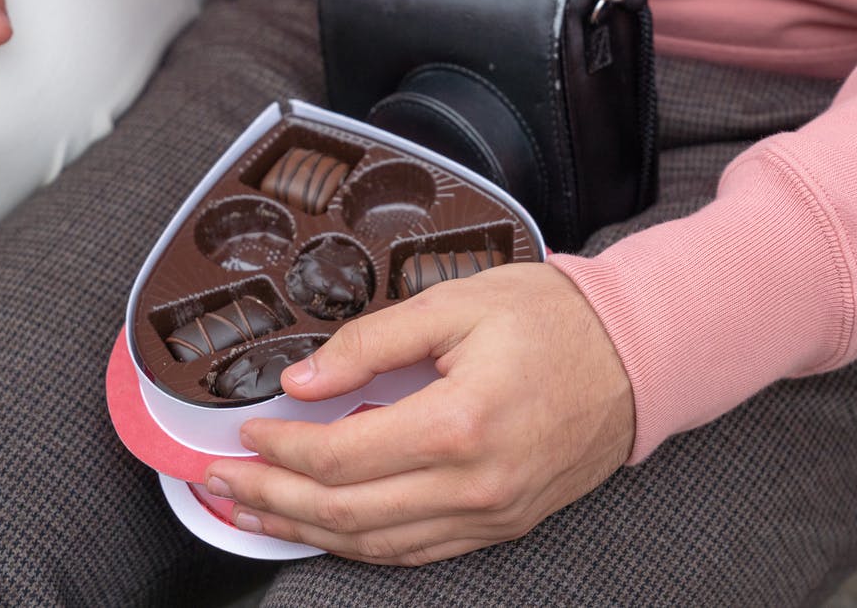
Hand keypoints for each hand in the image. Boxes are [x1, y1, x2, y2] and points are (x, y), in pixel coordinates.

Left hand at [206, 262, 635, 565]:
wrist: (637, 357)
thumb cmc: (553, 321)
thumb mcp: (455, 305)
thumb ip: (371, 343)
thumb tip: (302, 380)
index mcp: (457, 423)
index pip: (339, 455)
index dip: (280, 450)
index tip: (246, 435)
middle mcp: (472, 484)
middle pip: (344, 512)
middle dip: (270, 502)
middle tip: (220, 488)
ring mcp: (489, 513)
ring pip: (374, 543)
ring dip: (304, 533)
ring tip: (253, 516)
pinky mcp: (501, 523)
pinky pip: (416, 551)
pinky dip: (360, 545)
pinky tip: (325, 531)